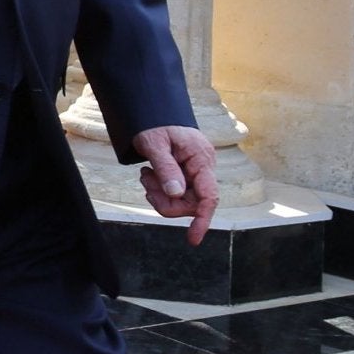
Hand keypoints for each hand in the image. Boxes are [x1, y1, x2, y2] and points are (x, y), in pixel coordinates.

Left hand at [132, 125, 218, 243]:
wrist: (154, 114)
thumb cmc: (154, 125)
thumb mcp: (154, 144)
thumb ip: (166, 169)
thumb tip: (175, 194)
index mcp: (201, 159)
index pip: (208, 196)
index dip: (202, 220)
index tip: (193, 239)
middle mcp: (203, 169)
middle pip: (190, 204)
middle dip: (165, 200)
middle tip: (145, 181)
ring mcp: (196, 174)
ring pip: (180, 202)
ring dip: (160, 194)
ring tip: (146, 174)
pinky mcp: (187, 177)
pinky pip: (175, 195)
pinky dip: (159, 190)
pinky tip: (150, 175)